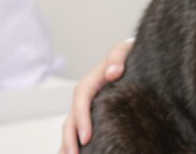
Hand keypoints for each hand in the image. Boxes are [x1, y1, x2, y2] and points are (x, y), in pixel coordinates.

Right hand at [60, 38, 133, 153]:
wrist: (128, 59)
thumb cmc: (126, 56)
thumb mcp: (123, 51)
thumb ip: (117, 58)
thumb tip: (113, 72)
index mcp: (89, 82)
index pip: (81, 102)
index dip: (82, 120)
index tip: (86, 138)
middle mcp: (83, 96)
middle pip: (71, 119)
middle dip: (70, 139)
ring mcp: (84, 107)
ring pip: (70, 127)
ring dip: (67, 144)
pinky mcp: (89, 114)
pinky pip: (77, 129)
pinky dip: (72, 142)